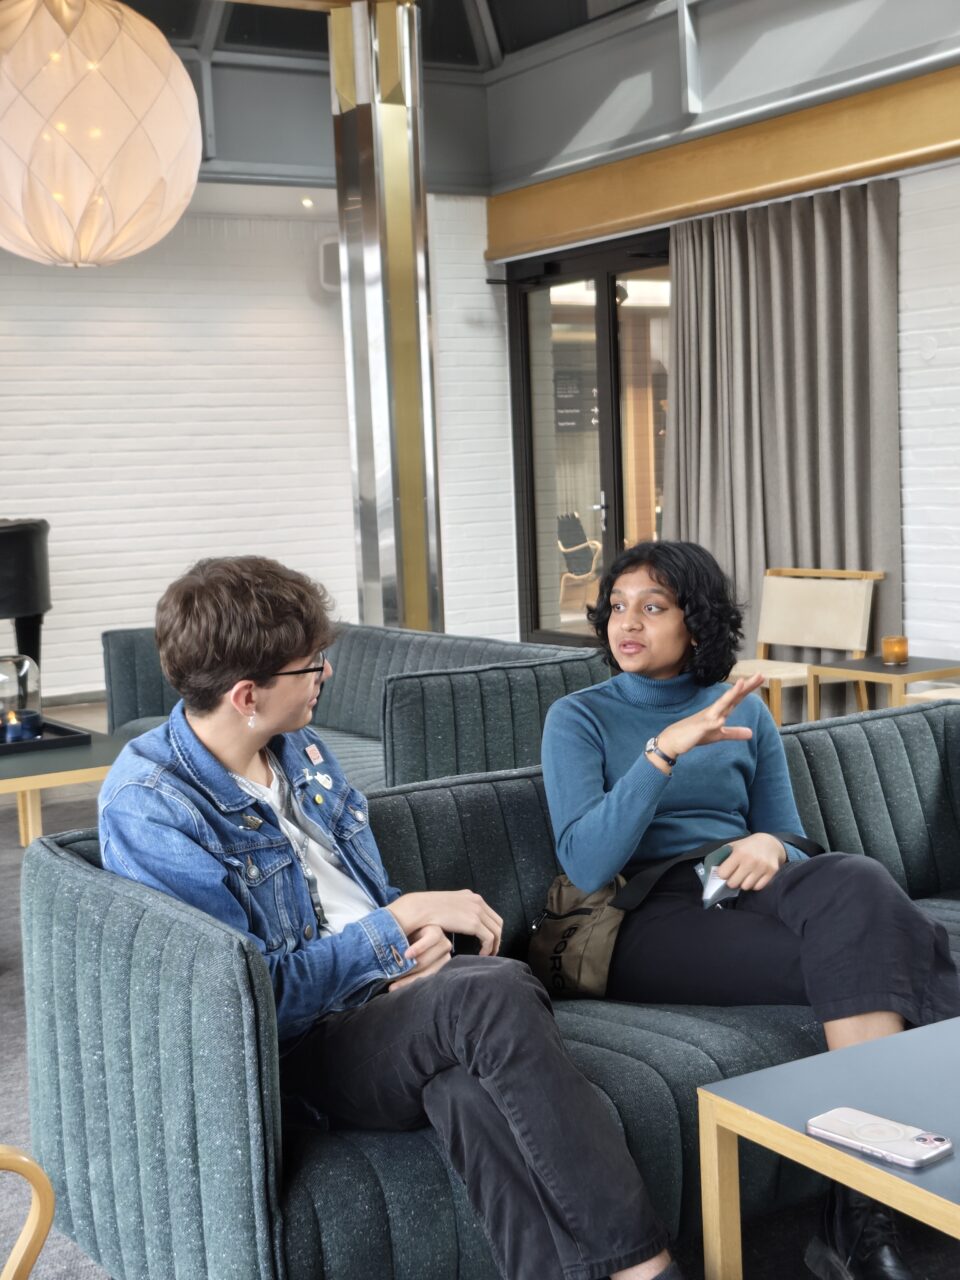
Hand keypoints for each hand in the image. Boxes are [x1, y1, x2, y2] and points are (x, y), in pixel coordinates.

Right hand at [388, 890, 502, 955]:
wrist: (421, 908)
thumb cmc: (428, 910)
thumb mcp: (447, 904)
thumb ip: (457, 910)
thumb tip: (459, 920)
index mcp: (471, 896)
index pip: (491, 913)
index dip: (493, 929)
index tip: (490, 941)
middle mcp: (477, 901)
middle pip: (497, 922)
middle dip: (497, 938)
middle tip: (492, 950)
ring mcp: (477, 911)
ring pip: (496, 931)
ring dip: (494, 945)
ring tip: (488, 955)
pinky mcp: (474, 922)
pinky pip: (489, 938)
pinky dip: (488, 948)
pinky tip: (481, 954)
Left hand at [388, 924, 452, 990]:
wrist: (416, 939)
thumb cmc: (409, 931)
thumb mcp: (407, 927)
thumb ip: (401, 930)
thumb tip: (385, 937)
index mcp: (435, 931)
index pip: (432, 938)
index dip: (419, 947)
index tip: (406, 955)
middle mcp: (443, 945)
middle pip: (426, 960)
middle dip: (408, 969)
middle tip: (391, 974)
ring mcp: (444, 959)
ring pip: (427, 973)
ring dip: (408, 980)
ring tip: (393, 986)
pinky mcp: (440, 971)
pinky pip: (426, 981)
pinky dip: (411, 984)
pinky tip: (398, 987)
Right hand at [654, 675, 764, 766]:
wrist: (674, 740)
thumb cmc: (695, 734)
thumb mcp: (719, 735)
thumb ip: (734, 733)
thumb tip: (751, 733)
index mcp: (719, 711)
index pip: (736, 698)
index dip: (748, 688)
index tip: (761, 677)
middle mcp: (714, 711)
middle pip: (732, 696)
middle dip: (745, 686)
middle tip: (760, 675)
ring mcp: (706, 718)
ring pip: (721, 705)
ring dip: (731, 694)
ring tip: (742, 683)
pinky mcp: (699, 728)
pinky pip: (708, 724)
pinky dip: (715, 721)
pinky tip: (721, 719)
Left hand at [716, 833, 785, 890]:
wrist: (770, 843)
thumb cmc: (747, 846)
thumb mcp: (733, 846)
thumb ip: (723, 856)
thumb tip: (712, 869)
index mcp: (739, 853)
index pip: (723, 873)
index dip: (723, 874)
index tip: (725, 872)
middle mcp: (750, 861)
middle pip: (734, 883)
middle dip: (732, 881)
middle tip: (734, 876)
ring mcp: (762, 867)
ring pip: (746, 887)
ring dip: (743, 883)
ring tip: (744, 877)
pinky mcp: (771, 872)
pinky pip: (758, 887)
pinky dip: (754, 885)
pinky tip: (753, 878)